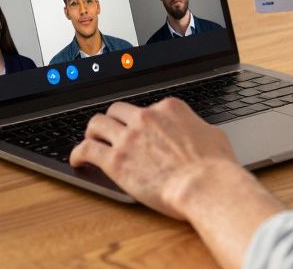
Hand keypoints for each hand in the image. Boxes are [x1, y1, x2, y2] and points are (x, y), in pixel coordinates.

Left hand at [70, 98, 242, 219]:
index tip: (138, 130)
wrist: (205, 185)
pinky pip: (86, 150)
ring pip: (97, 124)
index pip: (147, 107)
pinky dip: (78, 153)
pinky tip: (77, 160)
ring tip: (91, 141)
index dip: (141, 120)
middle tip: (110, 132)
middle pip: (117, 110)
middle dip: (113, 121)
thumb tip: (197, 133)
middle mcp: (146, 117)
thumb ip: (197, 129)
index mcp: (169, 108)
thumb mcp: (213, 135)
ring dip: (93, 132)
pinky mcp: (115, 160)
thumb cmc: (215, 166)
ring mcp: (129, 137)